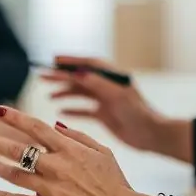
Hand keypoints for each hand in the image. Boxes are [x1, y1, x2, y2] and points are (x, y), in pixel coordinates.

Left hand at [0, 106, 154, 195]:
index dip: (14, 117)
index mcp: (68, 149)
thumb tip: (55, 125)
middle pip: (17, 149)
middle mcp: (55, 166)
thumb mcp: (102, 151)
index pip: (35, 127)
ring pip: (14, 175)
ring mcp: (50, 188)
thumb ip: (77, 136)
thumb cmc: (114, 181)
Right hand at [43, 56, 164, 150]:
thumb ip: (98, 83)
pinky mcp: (105, 115)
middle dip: (61, 77)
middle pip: (80, 78)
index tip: (54, 60)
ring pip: (80, 93)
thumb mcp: (118, 96)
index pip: (89, 64)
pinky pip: (85, 110)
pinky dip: (73, 110)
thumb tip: (78, 72)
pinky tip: (61, 112)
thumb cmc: (139, 113)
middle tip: (42, 76)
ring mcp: (106, 101)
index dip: (71, 61)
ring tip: (49, 96)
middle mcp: (107, 87)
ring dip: (65, 93)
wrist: (152, 135)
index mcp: (112, 77)